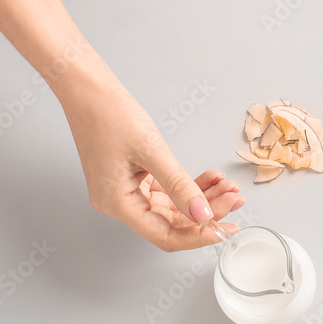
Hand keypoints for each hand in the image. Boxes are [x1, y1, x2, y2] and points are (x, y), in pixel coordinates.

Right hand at [63, 80, 243, 250]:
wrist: (88, 88)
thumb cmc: (109, 114)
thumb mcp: (152, 151)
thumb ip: (180, 186)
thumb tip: (203, 215)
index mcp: (117, 204)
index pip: (164, 235)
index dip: (197, 236)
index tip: (224, 229)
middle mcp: (119, 203)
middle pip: (172, 222)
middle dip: (206, 212)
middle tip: (234, 200)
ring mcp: (126, 191)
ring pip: (173, 207)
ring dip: (203, 197)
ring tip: (228, 187)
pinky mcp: (133, 178)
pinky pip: (167, 190)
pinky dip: (189, 185)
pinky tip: (211, 178)